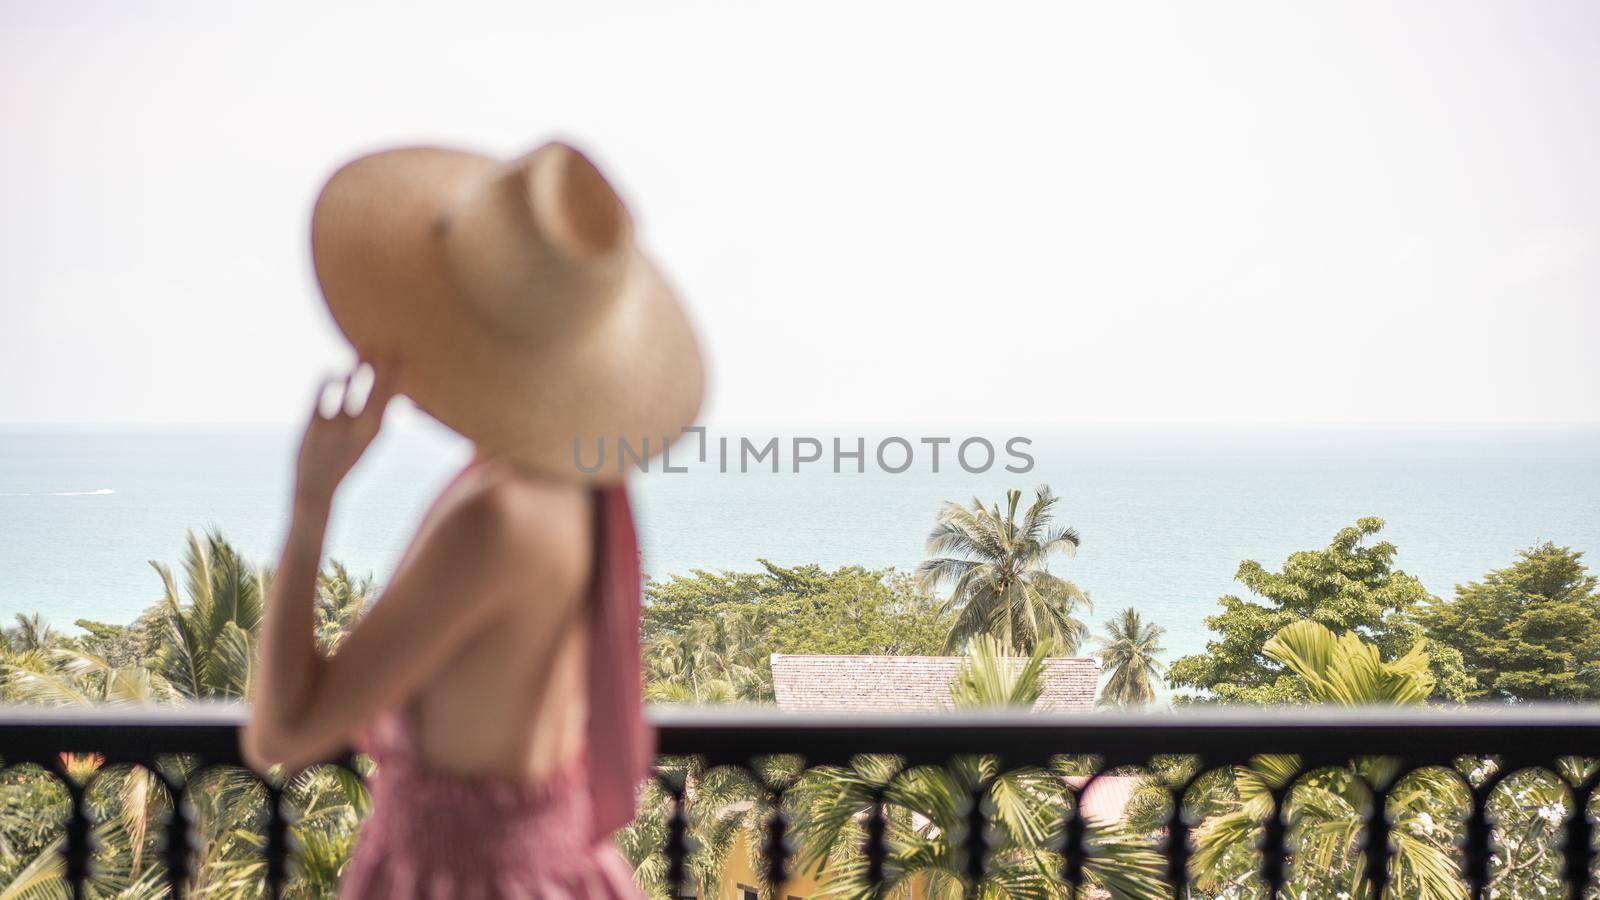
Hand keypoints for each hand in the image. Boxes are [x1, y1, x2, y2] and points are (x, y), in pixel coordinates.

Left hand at [294, 361, 397, 506]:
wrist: (316, 488)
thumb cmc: (344, 460)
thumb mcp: (367, 442)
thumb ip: (376, 418)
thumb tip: (389, 391)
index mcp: (376, 432)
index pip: (391, 396)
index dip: (397, 374)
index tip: (401, 353)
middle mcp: (360, 427)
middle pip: (375, 389)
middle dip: (381, 366)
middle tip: (385, 343)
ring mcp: (337, 424)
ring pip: (349, 386)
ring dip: (355, 368)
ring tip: (359, 354)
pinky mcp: (314, 423)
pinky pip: (323, 392)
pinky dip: (328, 379)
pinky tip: (332, 371)